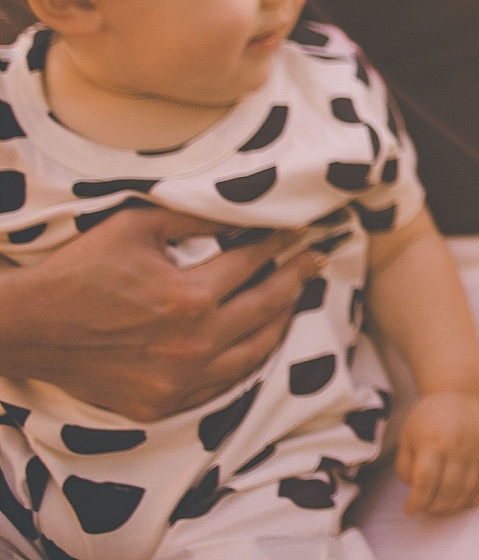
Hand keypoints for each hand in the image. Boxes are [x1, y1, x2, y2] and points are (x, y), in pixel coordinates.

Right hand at [0, 207, 317, 420]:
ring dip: (281, 322)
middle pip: (266, 307)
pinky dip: (246, 361)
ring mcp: (178, 381)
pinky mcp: (161, 405)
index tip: (297, 230)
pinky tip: (256, 342)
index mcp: (188, 298)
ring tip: (295, 298)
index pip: (253, 263)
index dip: (278, 242)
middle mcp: (191, 344)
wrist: (27, 327)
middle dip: (296, 278)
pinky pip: (222, 385)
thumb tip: (243, 209)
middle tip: (316, 259)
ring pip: (254, 352)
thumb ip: (194, 217)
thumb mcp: (136, 226)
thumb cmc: (80, 270)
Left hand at [396, 391, 478, 516]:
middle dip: (434, 506)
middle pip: (448, 490)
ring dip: (454, 505)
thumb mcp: (406, 436)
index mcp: (432, 442)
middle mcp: (457, 446)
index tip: (410, 509)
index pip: (425, 481)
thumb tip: (414, 488)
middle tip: (426, 507)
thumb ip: (405, 465)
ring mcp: (477, 449)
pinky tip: (466, 500)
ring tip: (442, 504)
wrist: (458, 392)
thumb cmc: (428, 416)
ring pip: (468, 490)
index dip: (417, 501)